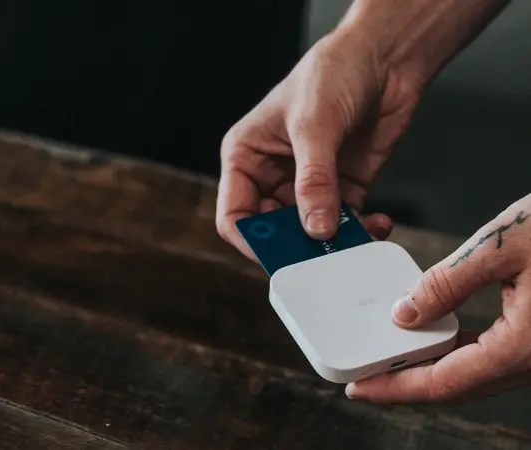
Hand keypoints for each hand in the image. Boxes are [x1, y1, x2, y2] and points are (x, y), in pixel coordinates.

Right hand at [215, 0, 509, 260]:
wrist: (383, 58)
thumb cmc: (333, 72)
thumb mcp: (315, 124)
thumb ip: (314, 180)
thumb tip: (316, 229)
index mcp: (246, 157)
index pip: (235, 215)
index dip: (251, 241)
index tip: (279, 257)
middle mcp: (271, 175)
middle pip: (273, 231)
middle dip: (296, 246)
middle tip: (323, 255)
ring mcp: (307, 184)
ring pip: (309, 233)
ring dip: (332, 243)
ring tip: (356, 242)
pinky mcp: (341, 188)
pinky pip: (344, 224)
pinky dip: (360, 232)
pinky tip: (376, 224)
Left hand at [346, 193, 530, 403]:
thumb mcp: (500, 247)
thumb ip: (447, 283)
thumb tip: (405, 314)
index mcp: (524, 344)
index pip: (446, 381)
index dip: (397, 388)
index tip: (362, 388)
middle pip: (459, 386)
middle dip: (408, 385)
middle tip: (368, 379)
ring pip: (476, 374)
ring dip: (432, 372)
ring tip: (393, 362)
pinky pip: (492, 355)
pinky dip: (458, 354)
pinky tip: (436, 339)